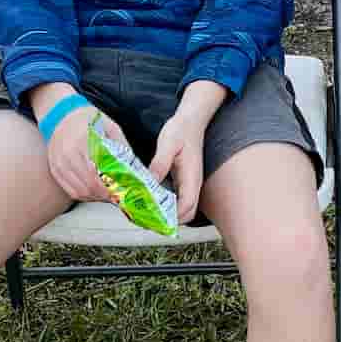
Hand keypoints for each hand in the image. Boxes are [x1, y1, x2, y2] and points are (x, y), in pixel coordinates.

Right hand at [42, 104, 115, 203]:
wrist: (63, 115)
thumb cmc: (89, 120)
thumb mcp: (111, 127)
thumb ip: (123, 147)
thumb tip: (135, 169)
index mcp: (82, 141)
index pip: (96, 174)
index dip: (110, 187)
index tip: (122, 190)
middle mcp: (67, 153)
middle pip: (88, 185)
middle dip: (105, 194)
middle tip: (118, 195)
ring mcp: (59, 163)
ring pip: (79, 191)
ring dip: (96, 197)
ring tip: (108, 194)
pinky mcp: (55, 170)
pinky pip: (70, 190)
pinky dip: (85, 195)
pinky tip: (95, 192)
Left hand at [148, 106, 211, 224]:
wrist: (191, 120)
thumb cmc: (182, 130)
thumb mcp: (168, 143)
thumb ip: (160, 164)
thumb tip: (150, 183)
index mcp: (192, 177)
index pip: (187, 206)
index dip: (173, 217)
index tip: (155, 219)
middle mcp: (193, 184)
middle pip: (187, 214)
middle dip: (170, 221)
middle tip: (148, 220)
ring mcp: (189, 184)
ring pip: (183, 209)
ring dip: (168, 215)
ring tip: (147, 214)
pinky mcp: (183, 181)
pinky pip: (178, 200)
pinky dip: (167, 205)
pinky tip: (152, 201)